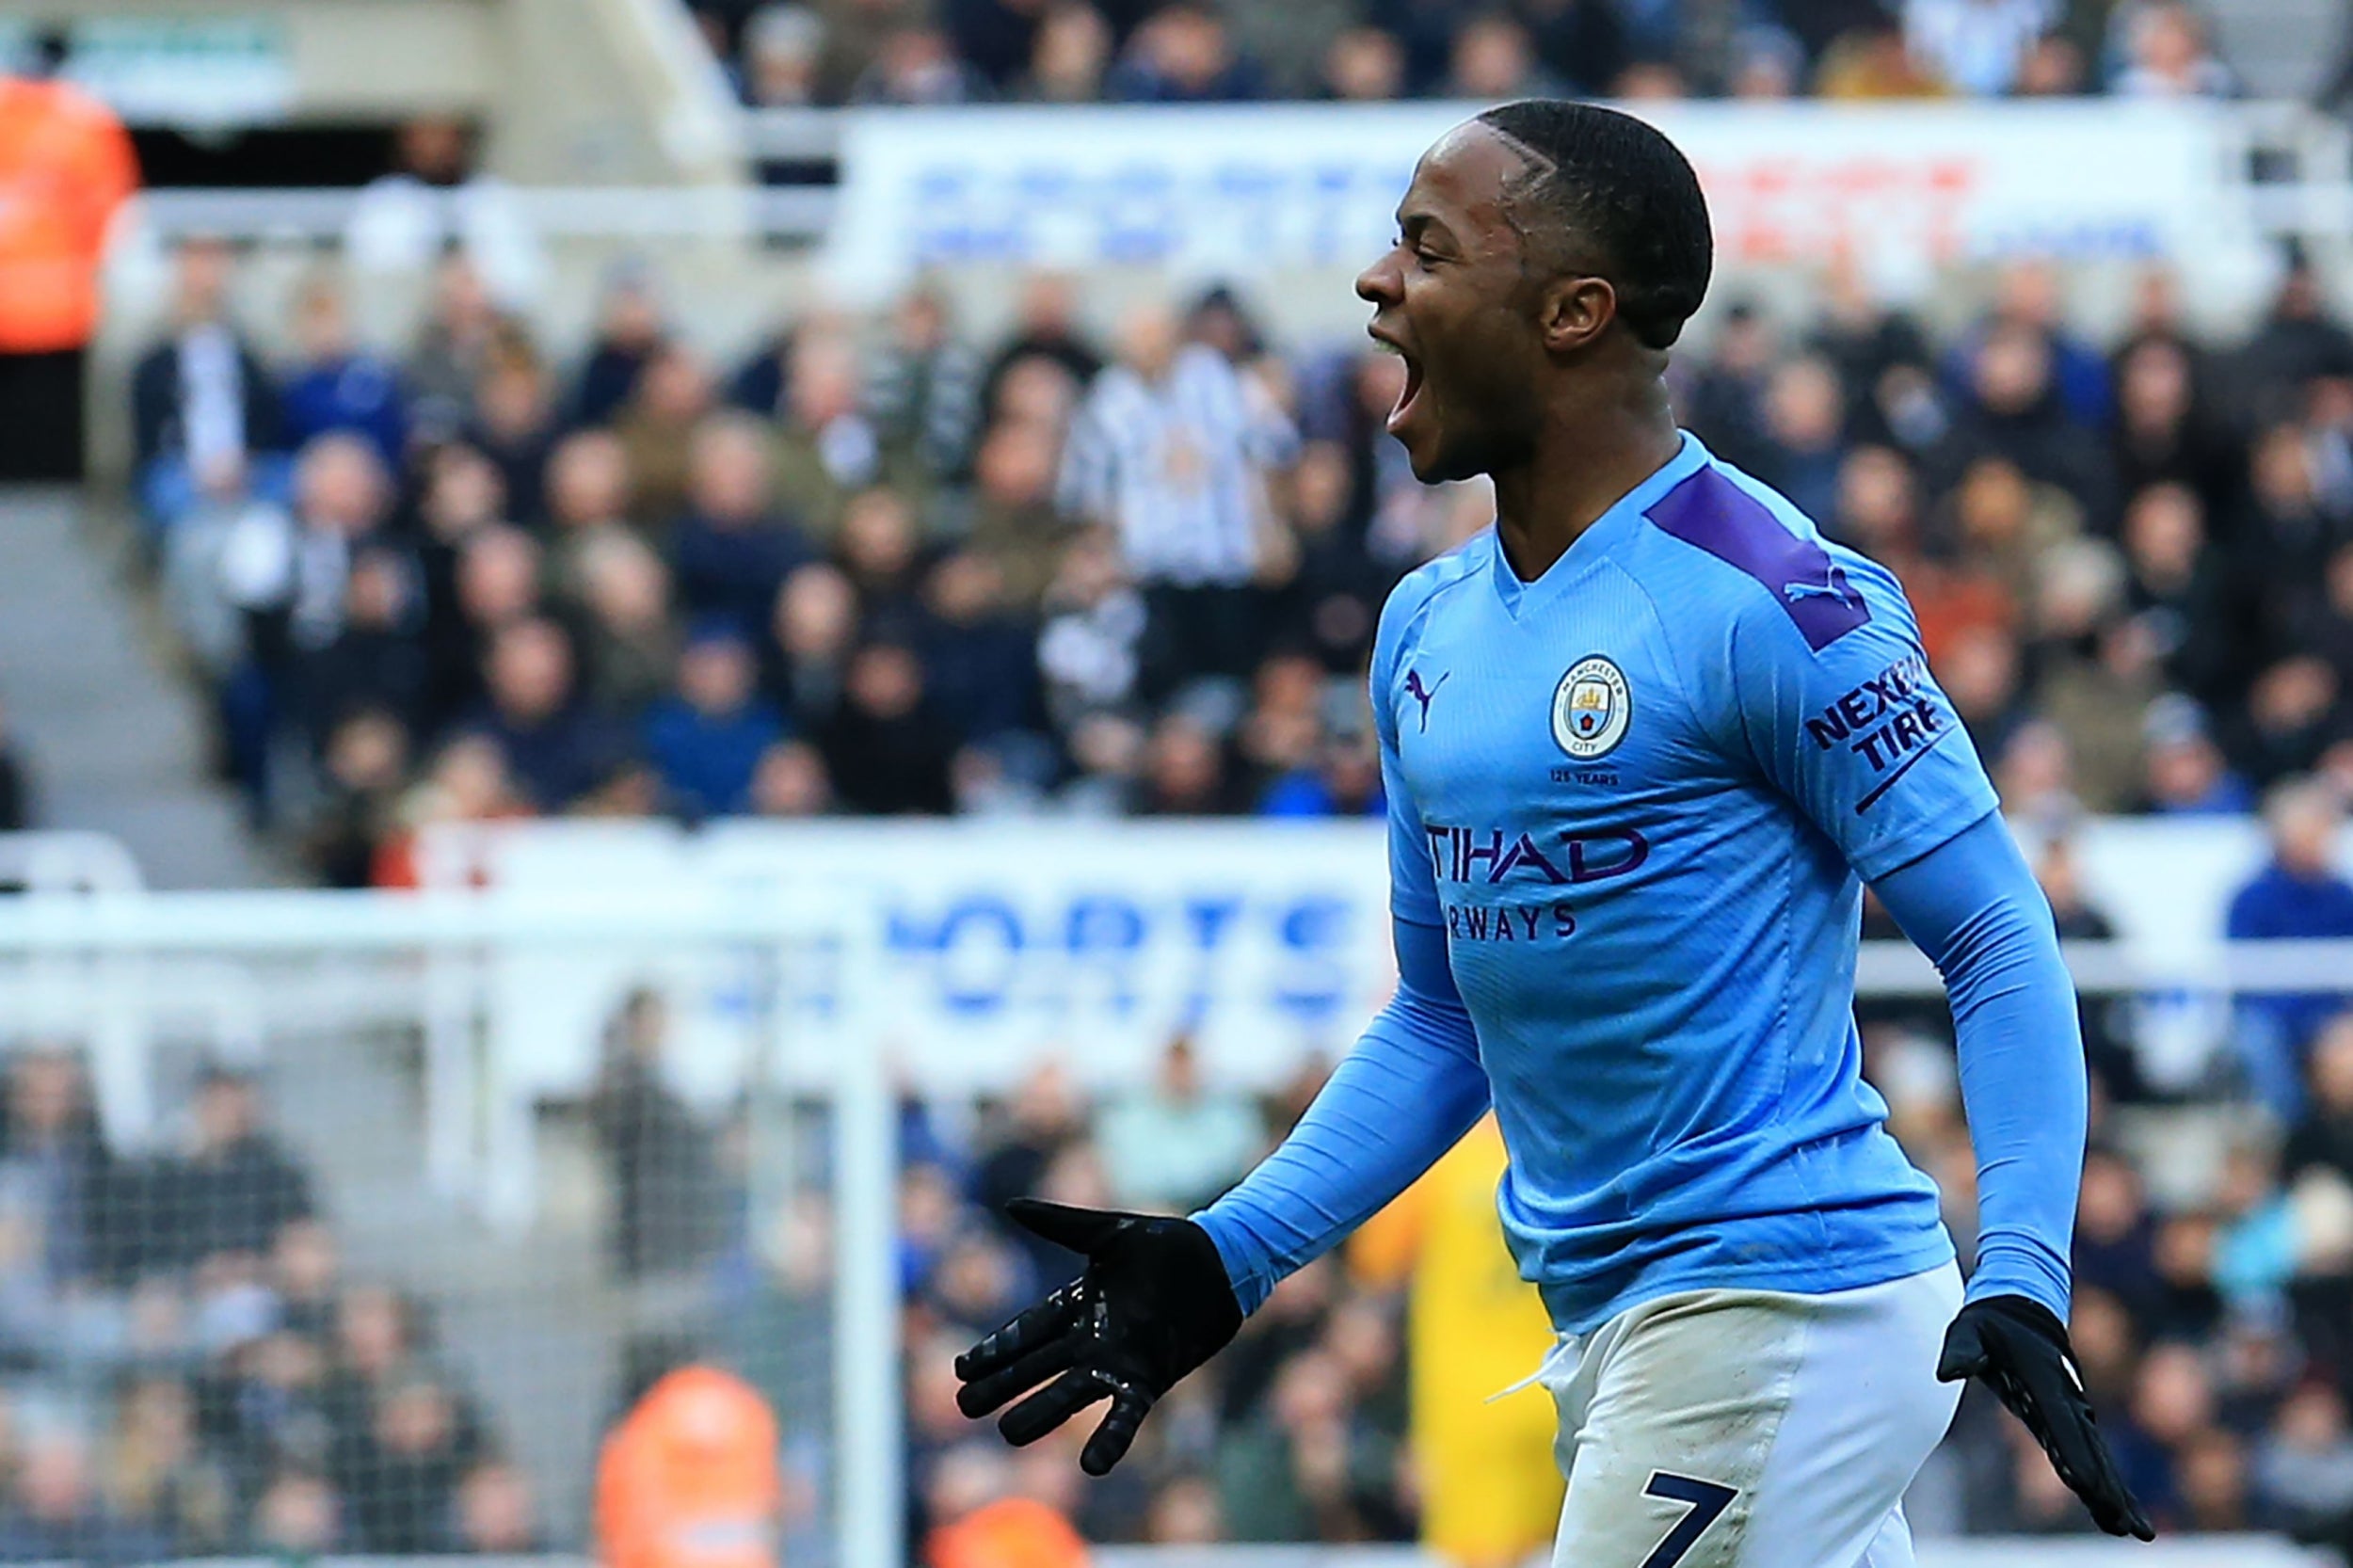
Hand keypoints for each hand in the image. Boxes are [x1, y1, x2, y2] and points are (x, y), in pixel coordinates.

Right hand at [954, 1199, 1242, 1474]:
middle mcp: (1091, 1340)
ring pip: (1069, 1393)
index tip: (962, 1368)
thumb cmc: (1165, 1245)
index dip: (995, 1349)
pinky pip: (1125, 1414)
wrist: (1219, 1264)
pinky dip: (1110, 1438)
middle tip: (966, 1405)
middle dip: (1002, 1385)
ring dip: (1041, 1414)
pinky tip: (1092, 1465)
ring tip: (1008, 1432)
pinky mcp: (1149, 1378)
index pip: (1026, 1332)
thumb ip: (1060, 1224)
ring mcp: (1118, 1362)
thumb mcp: (1108, 1232)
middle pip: (1037, 1367)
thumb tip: (1010, 1205)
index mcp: (1077, 1306)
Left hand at [1937, 1294, 2154, 1540]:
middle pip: (2090, 1451)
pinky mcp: (2068, 1415)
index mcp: (2044, 1381)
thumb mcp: (1968, 1329)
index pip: (2060, 1424)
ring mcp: (2071, 1408)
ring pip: (2096, 1457)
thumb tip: (1947, 1372)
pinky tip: (2111, 1509)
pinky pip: (2088, 1452)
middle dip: (2108, 1489)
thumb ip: (1961, 1351)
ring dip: (2114, 1492)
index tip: (2088, 1485)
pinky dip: (2102, 1480)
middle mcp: (2065, 1399)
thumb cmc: (1990, 1320)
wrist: (2020, 1305)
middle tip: (2130, 1527)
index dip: (2074, 1454)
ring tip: (2133, 1530)